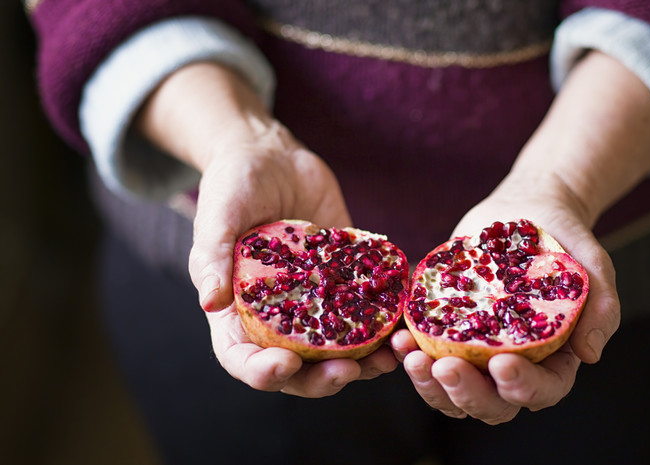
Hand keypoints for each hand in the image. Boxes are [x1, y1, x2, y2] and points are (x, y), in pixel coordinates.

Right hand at [136, 63, 398, 394]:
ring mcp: (314, 302)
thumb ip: (214, 256)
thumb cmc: (232, 185)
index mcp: (237, 311)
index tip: (287, 366)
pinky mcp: (344, 281)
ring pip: (338, 349)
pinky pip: (366, 310)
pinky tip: (405, 321)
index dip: (263, 372)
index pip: (243, 358)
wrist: (272, 156)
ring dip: (364, 361)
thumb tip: (210, 302)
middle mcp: (278, 316)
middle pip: (298, 368)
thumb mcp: (217, 216)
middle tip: (347, 372)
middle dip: (322, 378)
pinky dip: (386, 321)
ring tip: (389, 359)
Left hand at [390, 50, 649, 422]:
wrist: (527, 212)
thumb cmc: (565, 242)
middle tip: (444, 366)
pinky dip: (409, 352)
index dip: (523, 387)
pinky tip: (398, 335)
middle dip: (465, 392)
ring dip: (428, 382)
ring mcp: (475, 354)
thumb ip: (601, 306)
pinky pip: (424, 355)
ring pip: (450, 391)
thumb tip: (589, 354)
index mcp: (553, 362)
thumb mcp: (593, 266)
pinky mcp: (444, 332)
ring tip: (412, 354)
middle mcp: (511, 367)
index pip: (542, 391)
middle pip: (490, 403)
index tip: (503, 363)